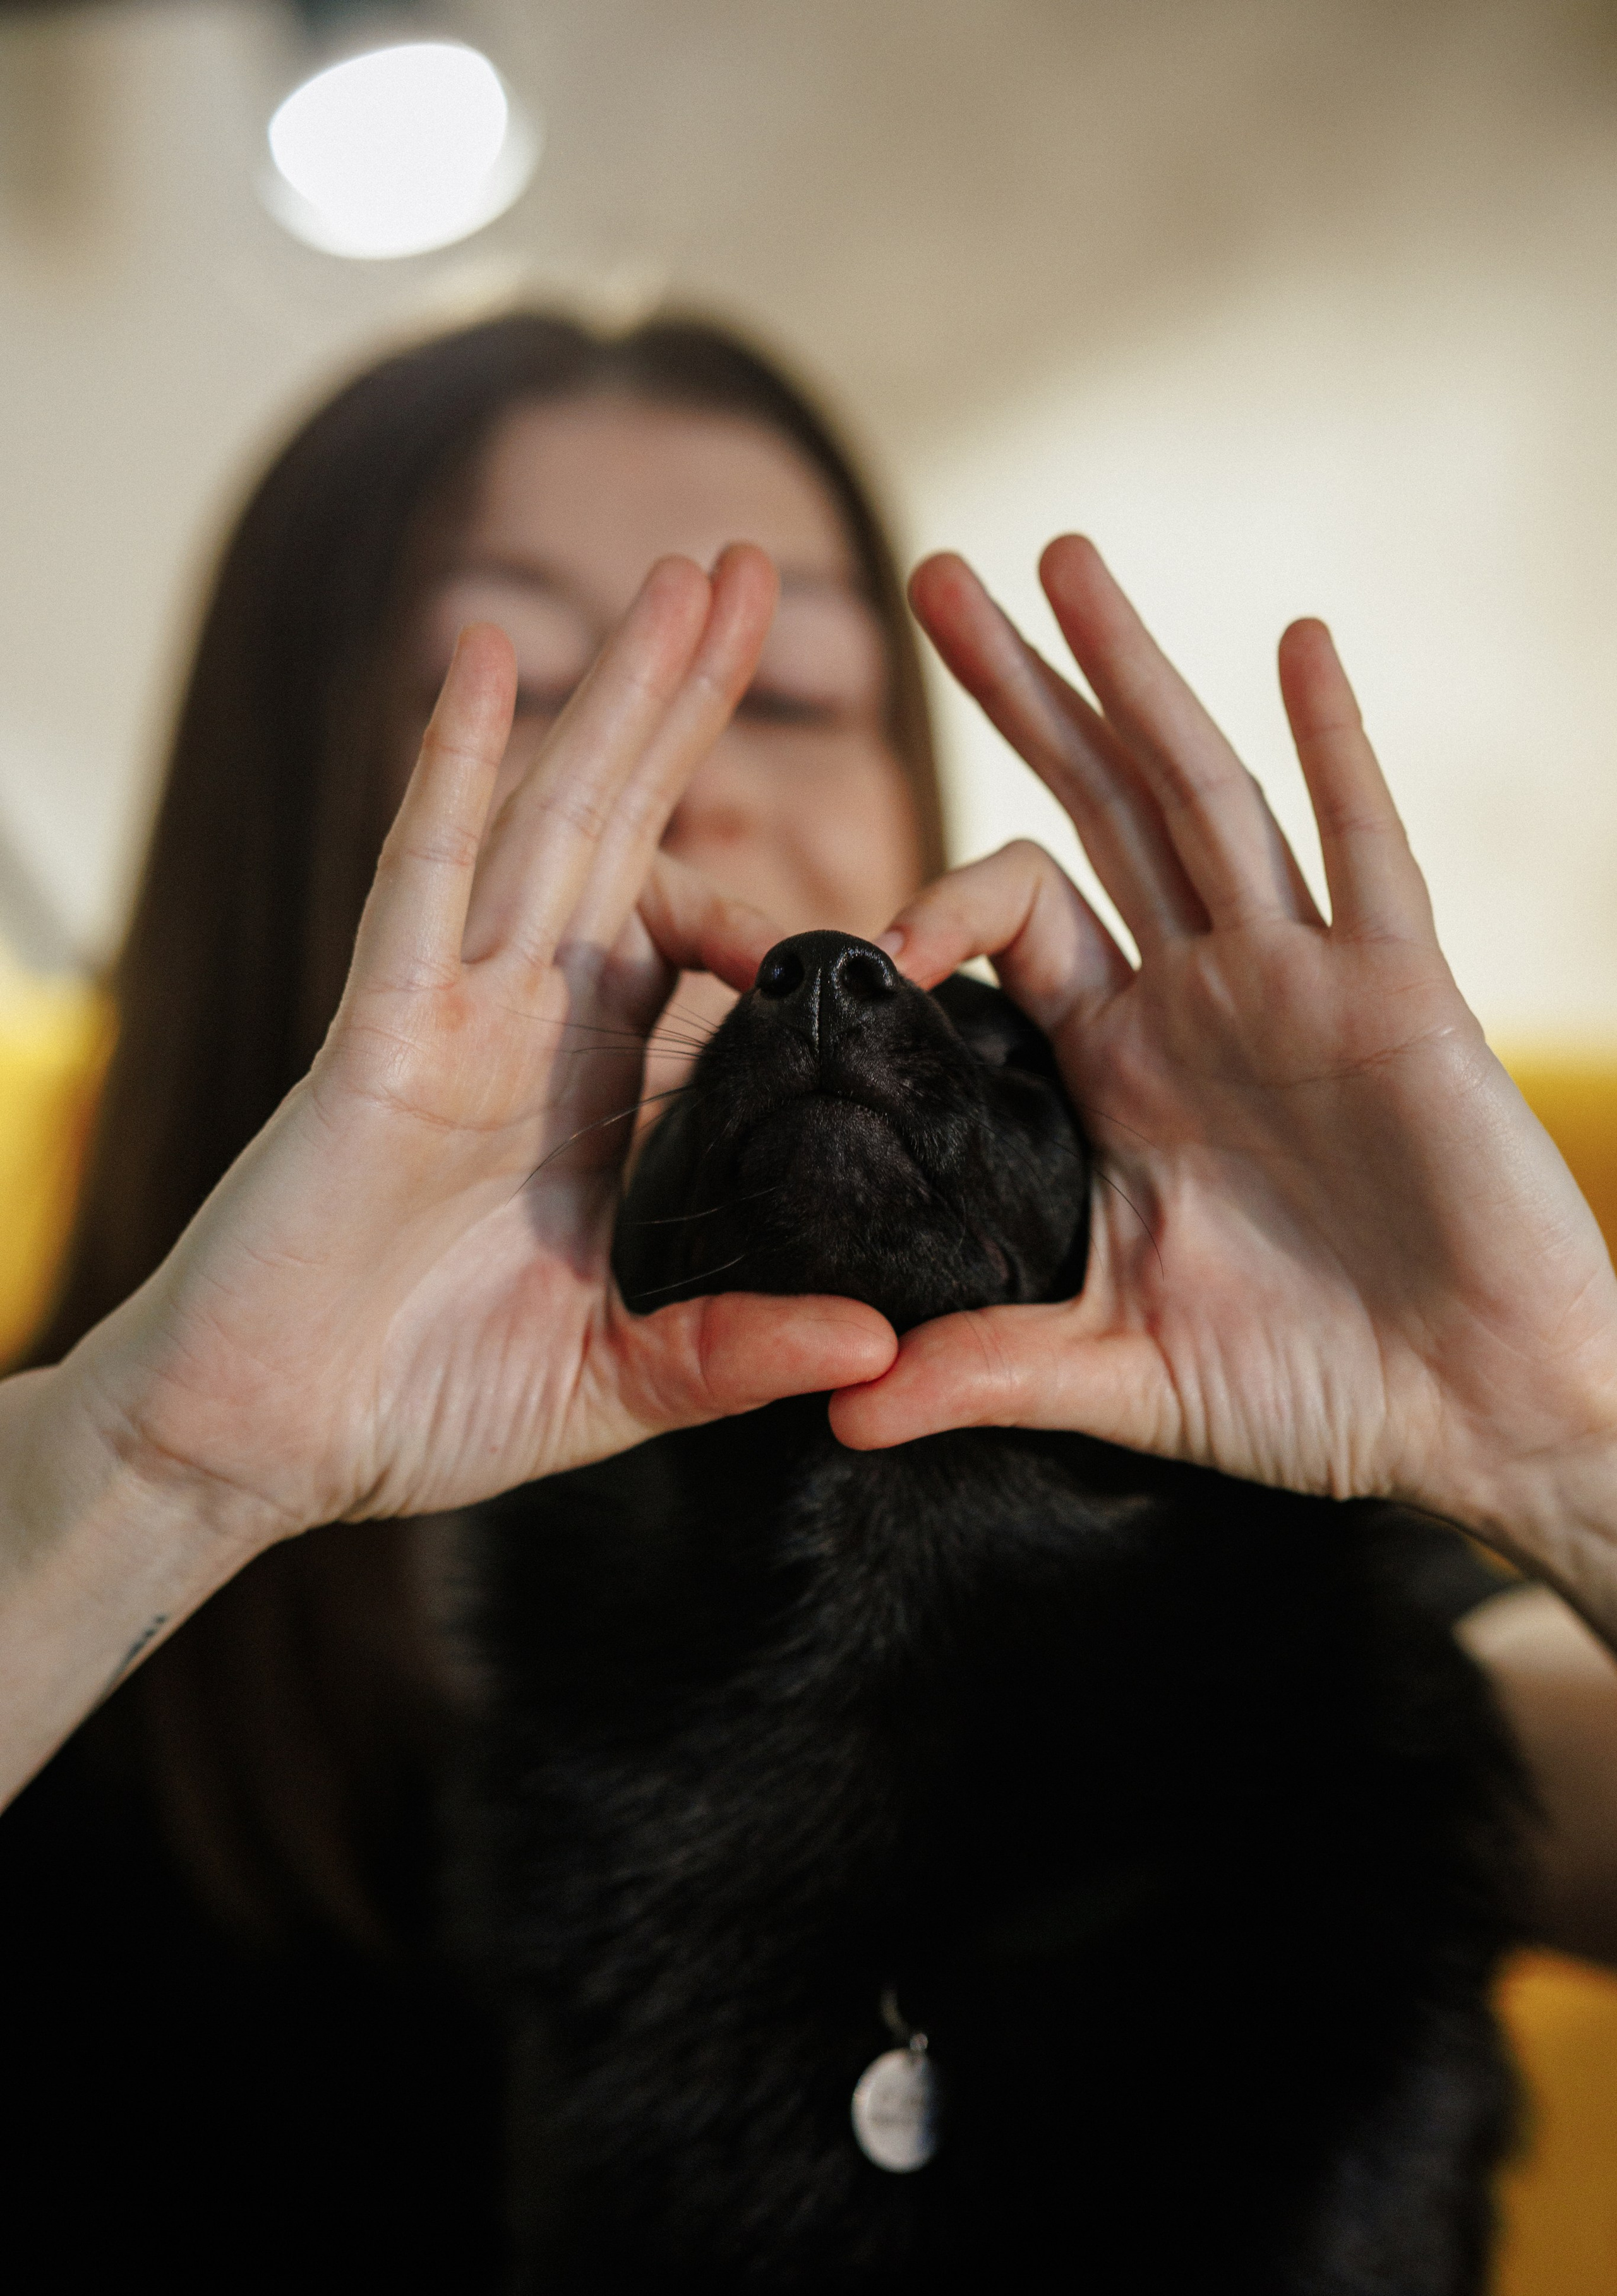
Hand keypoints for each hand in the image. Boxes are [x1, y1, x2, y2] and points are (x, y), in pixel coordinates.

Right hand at [74, 547, 893, 1547]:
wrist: (267, 1445)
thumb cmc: (427, 1406)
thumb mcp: (621, 1379)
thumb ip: (738, 1348)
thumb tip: (882, 1347)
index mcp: (598, 1099)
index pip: (699, 959)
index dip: (773, 901)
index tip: (876, 898)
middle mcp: (532, 1032)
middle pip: (631, 833)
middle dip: (695, 707)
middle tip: (765, 572)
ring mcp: (453, 1018)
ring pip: (551, 824)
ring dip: (618, 698)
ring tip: (690, 581)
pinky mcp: (375, 1034)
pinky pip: (422, 879)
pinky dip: (450, 769)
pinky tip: (484, 661)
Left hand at [831, 538, 1616, 1621]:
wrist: (1478, 1415)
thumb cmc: (1311, 1391)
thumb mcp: (1121, 1373)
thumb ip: (984, 1369)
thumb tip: (832, 1409)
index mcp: (1122, 1064)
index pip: (1011, 923)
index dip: (933, 903)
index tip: (861, 945)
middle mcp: (1201, 996)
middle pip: (1094, 809)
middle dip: (1018, 694)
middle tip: (930, 576)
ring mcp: (1303, 982)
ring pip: (1206, 797)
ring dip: (1139, 678)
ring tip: (1068, 560)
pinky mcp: (1404, 995)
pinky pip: (1366, 853)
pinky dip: (1339, 749)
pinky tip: (1298, 646)